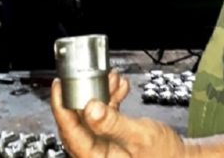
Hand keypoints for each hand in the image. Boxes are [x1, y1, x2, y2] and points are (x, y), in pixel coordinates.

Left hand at [51, 71, 187, 157]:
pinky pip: (105, 116)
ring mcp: (105, 147)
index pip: (70, 132)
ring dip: (101, 94)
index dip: (61, 108)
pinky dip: (111, 100)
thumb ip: (113, 123)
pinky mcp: (113, 138)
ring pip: (93, 116)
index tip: (59, 86)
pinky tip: (121, 88)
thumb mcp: (140, 136)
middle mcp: (97, 154)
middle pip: (79, 122)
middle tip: (84, 75)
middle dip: (85, 95)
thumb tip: (89, 109)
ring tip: (112, 78)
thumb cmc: (164, 155)